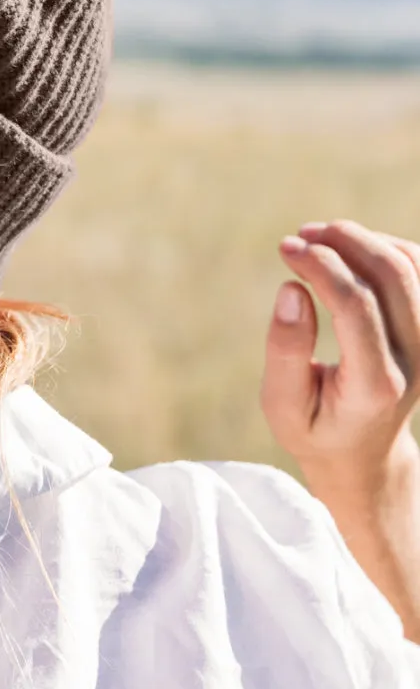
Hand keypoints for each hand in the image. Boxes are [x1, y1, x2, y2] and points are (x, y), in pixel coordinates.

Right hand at [262, 218, 419, 491]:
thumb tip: (292, 288)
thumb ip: (286, 350)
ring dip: (366, 240)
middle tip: (302, 234)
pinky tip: (351, 251)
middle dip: (345, 242)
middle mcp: (417, 362)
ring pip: (413, 267)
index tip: (286, 248)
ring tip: (320, 236)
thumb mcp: (282, 404)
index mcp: (376, 385)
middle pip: (393, 276)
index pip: (356, 305)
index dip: (321, 265)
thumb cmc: (313, 427)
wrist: (363, 454)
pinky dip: (389, 248)